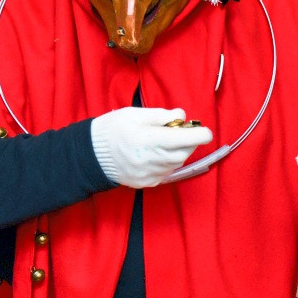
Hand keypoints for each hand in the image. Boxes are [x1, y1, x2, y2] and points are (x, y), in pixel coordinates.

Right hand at [90, 107, 212, 187]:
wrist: (91, 154)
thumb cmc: (114, 129)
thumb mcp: (136, 114)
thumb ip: (161, 115)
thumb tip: (182, 116)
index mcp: (148, 140)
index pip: (182, 140)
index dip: (199, 135)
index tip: (206, 131)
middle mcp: (150, 159)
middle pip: (183, 153)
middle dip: (189, 142)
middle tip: (181, 132)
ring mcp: (148, 174)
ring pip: (176, 163)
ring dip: (179, 152)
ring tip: (165, 141)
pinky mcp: (146, 182)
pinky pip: (166, 172)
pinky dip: (168, 162)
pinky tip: (157, 154)